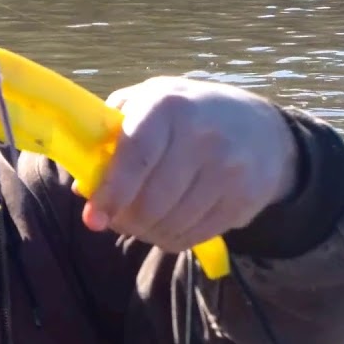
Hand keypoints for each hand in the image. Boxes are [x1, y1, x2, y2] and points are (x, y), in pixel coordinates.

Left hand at [76, 76, 299, 253]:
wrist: (260, 128)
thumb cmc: (185, 116)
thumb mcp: (146, 105)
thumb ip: (109, 139)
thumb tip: (83, 189)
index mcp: (168, 105)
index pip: (136, 156)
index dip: (111, 192)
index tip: (94, 217)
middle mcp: (203, 134)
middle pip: (151, 201)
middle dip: (126, 219)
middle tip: (117, 219)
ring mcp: (229, 167)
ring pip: (170, 224)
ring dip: (147, 231)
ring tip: (143, 220)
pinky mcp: (246, 197)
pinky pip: (193, 236)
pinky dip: (172, 238)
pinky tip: (169, 224)